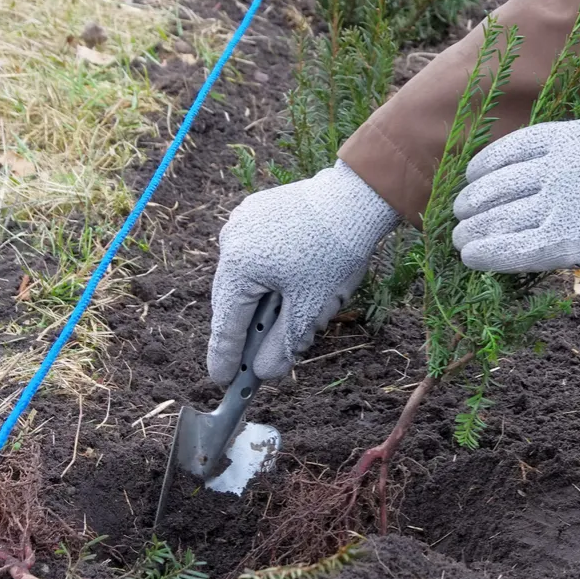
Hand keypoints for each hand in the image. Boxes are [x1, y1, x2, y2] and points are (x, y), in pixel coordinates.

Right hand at [208, 162, 397, 382]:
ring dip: (260, 299)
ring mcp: (241, 222)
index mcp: (237, 268)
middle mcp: (230, 241)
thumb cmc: (335, 254)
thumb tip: (263, 373)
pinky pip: (255, 252)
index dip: (225, 357)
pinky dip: (267, 273)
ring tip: (281, 318)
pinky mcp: (257, 210)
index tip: (221, 380)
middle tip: (252, 360)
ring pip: (244, 275)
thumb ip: (282, 346)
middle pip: (233, 299)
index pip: (227, 324)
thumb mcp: (309, 310)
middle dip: (247, 329)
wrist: (357, 198)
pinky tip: (288, 282)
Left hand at [452, 109, 579, 272]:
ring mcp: (557, 206)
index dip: (486, 165)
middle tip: (459, 211)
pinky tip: (471, 257)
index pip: (511, 150)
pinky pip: (514, 250)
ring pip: (500, 220)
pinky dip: (488, 253)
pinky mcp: (566, 243)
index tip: (473, 174)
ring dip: (474, 230)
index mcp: (570, 137)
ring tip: (460, 238)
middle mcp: (554, 169)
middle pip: (497, 186)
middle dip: (473, 200)